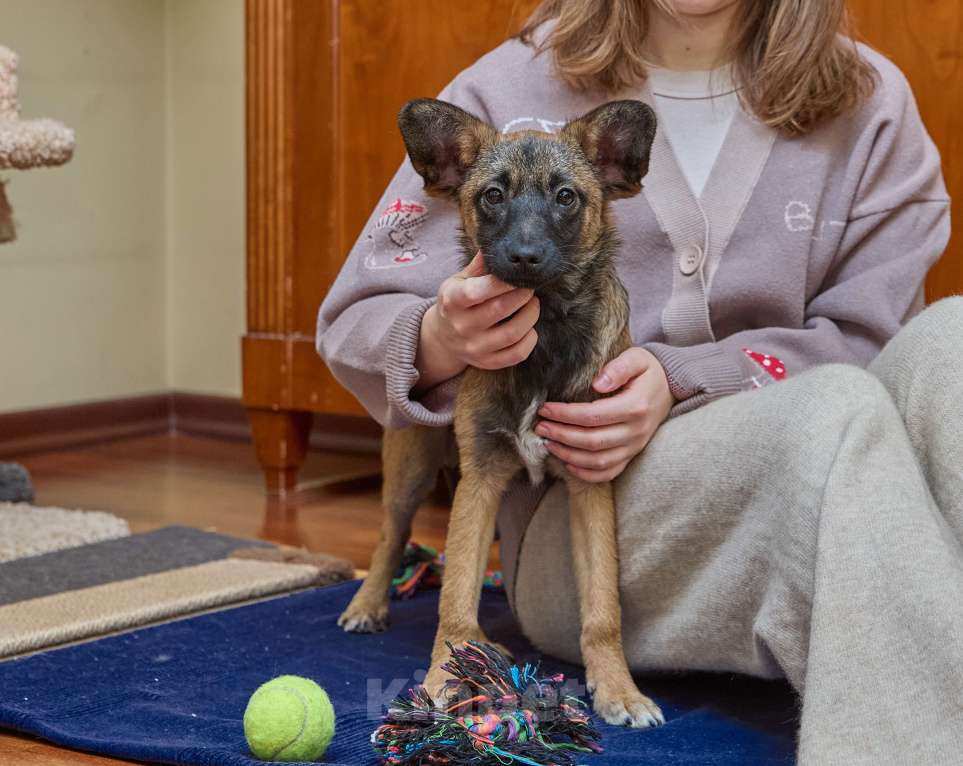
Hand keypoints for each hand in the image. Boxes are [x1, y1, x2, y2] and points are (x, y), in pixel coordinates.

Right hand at [415, 252, 539, 388]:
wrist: (442, 337)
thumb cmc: (456, 302)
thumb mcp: (459, 280)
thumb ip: (479, 265)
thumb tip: (496, 240)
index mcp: (452, 301)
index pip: (478, 291)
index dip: (502, 282)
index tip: (516, 274)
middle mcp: (462, 327)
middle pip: (500, 309)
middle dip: (522, 294)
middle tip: (529, 287)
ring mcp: (475, 348)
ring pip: (513, 333)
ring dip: (530, 315)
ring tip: (533, 304)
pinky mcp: (487, 362)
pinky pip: (517, 354)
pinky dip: (530, 340)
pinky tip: (530, 328)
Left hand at [535, 348, 674, 482]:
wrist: (670, 389)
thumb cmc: (648, 371)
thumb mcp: (637, 359)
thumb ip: (618, 368)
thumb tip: (598, 383)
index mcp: (635, 407)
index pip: (593, 416)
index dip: (566, 414)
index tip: (545, 409)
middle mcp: (636, 431)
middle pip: (592, 441)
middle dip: (561, 435)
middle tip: (540, 427)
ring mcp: (635, 447)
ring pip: (598, 461)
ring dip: (569, 455)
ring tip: (548, 443)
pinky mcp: (632, 455)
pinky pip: (609, 472)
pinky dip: (586, 473)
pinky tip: (567, 463)